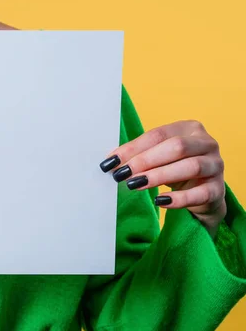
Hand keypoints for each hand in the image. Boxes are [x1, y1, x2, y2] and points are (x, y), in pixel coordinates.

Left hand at [99, 120, 225, 231]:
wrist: (202, 193)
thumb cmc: (175, 169)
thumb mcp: (158, 158)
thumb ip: (139, 155)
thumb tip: (111, 160)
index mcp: (189, 129)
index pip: (158, 135)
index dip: (133, 148)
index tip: (112, 161)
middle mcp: (206, 143)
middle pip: (177, 147)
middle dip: (145, 160)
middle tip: (122, 173)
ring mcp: (216, 165)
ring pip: (191, 166)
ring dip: (159, 176)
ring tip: (134, 184)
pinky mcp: (218, 189)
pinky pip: (200, 194)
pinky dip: (179, 199)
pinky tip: (159, 201)